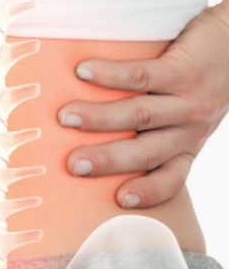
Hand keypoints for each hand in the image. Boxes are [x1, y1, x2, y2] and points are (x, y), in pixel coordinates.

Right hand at [58, 3, 228, 208]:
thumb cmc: (202, 77)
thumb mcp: (187, 113)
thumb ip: (155, 127)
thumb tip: (96, 134)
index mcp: (188, 143)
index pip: (172, 178)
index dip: (148, 193)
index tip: (119, 200)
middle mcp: (190, 127)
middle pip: (147, 151)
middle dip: (107, 161)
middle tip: (73, 164)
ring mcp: (189, 99)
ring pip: (140, 115)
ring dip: (99, 117)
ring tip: (66, 117)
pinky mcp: (184, 69)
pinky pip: (143, 76)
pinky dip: (110, 75)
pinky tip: (84, 71)